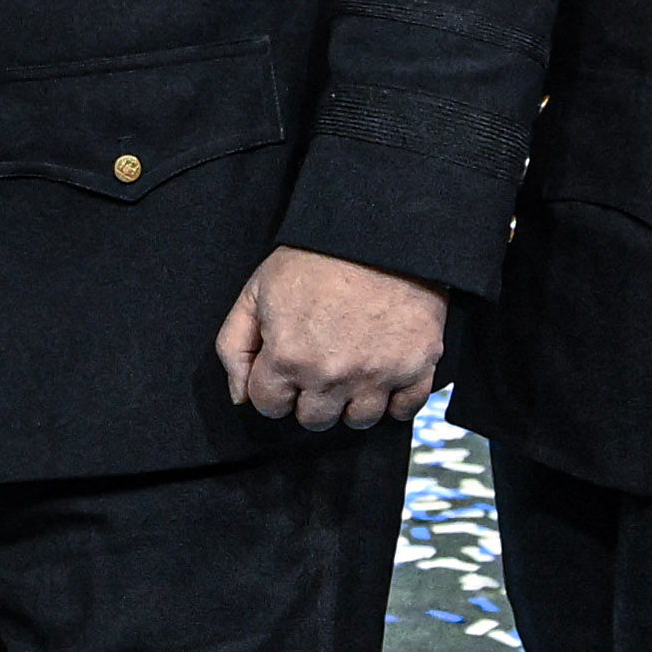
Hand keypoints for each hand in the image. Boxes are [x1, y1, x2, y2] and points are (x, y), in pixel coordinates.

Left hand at [217, 246, 445, 432]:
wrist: (380, 231)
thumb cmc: (315, 257)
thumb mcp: (256, 290)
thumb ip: (234, 346)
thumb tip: (240, 396)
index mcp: (288, 357)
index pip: (268, 405)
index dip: (272, 386)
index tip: (285, 364)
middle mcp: (332, 375)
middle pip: (313, 419)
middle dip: (309, 397)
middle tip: (319, 364)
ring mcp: (377, 374)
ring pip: (358, 420)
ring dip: (351, 402)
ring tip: (352, 368)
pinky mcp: (417, 366)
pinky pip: (405, 410)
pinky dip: (395, 400)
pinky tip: (384, 373)